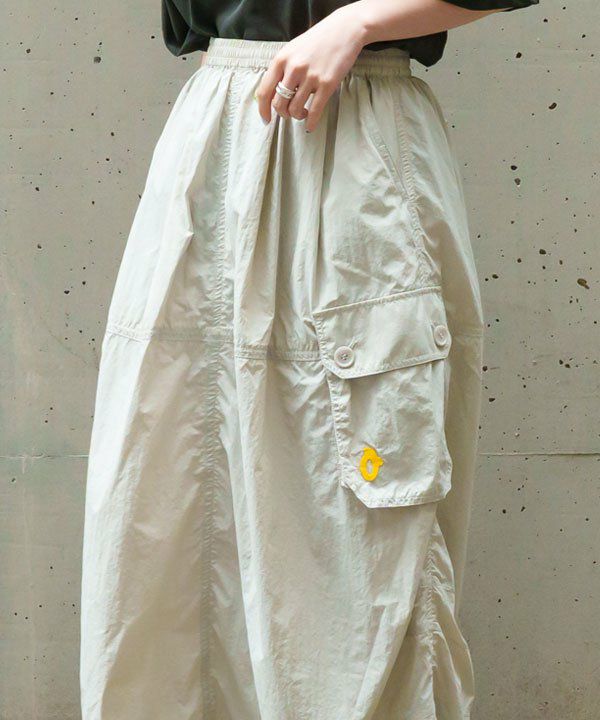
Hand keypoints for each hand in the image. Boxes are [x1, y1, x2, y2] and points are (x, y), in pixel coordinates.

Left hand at [255, 6, 367, 132]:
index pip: (264, 91)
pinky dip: (311, 122)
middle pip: (279, 104)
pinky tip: (310, 126)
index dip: (263, 110)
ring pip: (295, 109)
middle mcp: (294, 68)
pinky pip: (315, 111)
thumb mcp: (293, 50)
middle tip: (289, 113)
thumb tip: (273, 94)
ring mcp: (310, 77)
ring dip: (297, 116)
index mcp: (281, 59)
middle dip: (283, 114)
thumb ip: (282, 69)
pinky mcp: (327, 84)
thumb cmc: (318, 41)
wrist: (345, 29)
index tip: (266, 119)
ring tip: (303, 112)